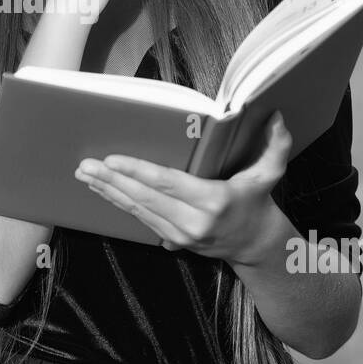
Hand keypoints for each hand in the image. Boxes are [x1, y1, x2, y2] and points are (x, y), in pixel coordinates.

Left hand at [73, 111, 292, 265]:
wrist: (258, 247)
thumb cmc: (259, 203)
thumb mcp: (270, 174)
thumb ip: (276, 145)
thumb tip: (277, 116)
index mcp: (213, 200)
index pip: (168, 183)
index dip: (137, 171)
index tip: (112, 160)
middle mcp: (194, 221)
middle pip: (145, 198)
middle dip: (112, 181)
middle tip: (85, 166)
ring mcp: (182, 235)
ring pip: (138, 211)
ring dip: (109, 192)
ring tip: (85, 176)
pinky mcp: (174, 241)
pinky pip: (142, 219)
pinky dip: (120, 204)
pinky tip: (103, 191)